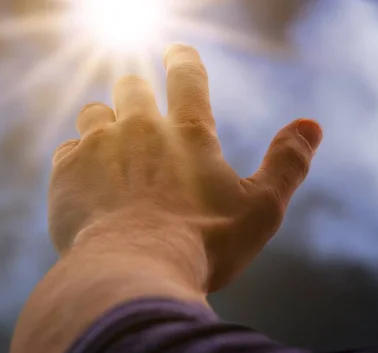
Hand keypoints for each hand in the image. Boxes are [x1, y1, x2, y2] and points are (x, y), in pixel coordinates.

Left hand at [48, 44, 321, 291]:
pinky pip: (68, 150)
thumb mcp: (261, 210)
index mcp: (188, 133)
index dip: (182, 60)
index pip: (187, 76)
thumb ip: (288, 164)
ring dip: (104, 124)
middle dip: (137, 93)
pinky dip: (78, 160)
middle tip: (140, 110)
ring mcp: (97, 147)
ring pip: (94, 113)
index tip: (176, 52)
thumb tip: (312, 125)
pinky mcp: (66, 172)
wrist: (131, 274)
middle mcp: (139, 128)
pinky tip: (86, 185)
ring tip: (111, 152)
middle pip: (131, 86)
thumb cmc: (202, 247)